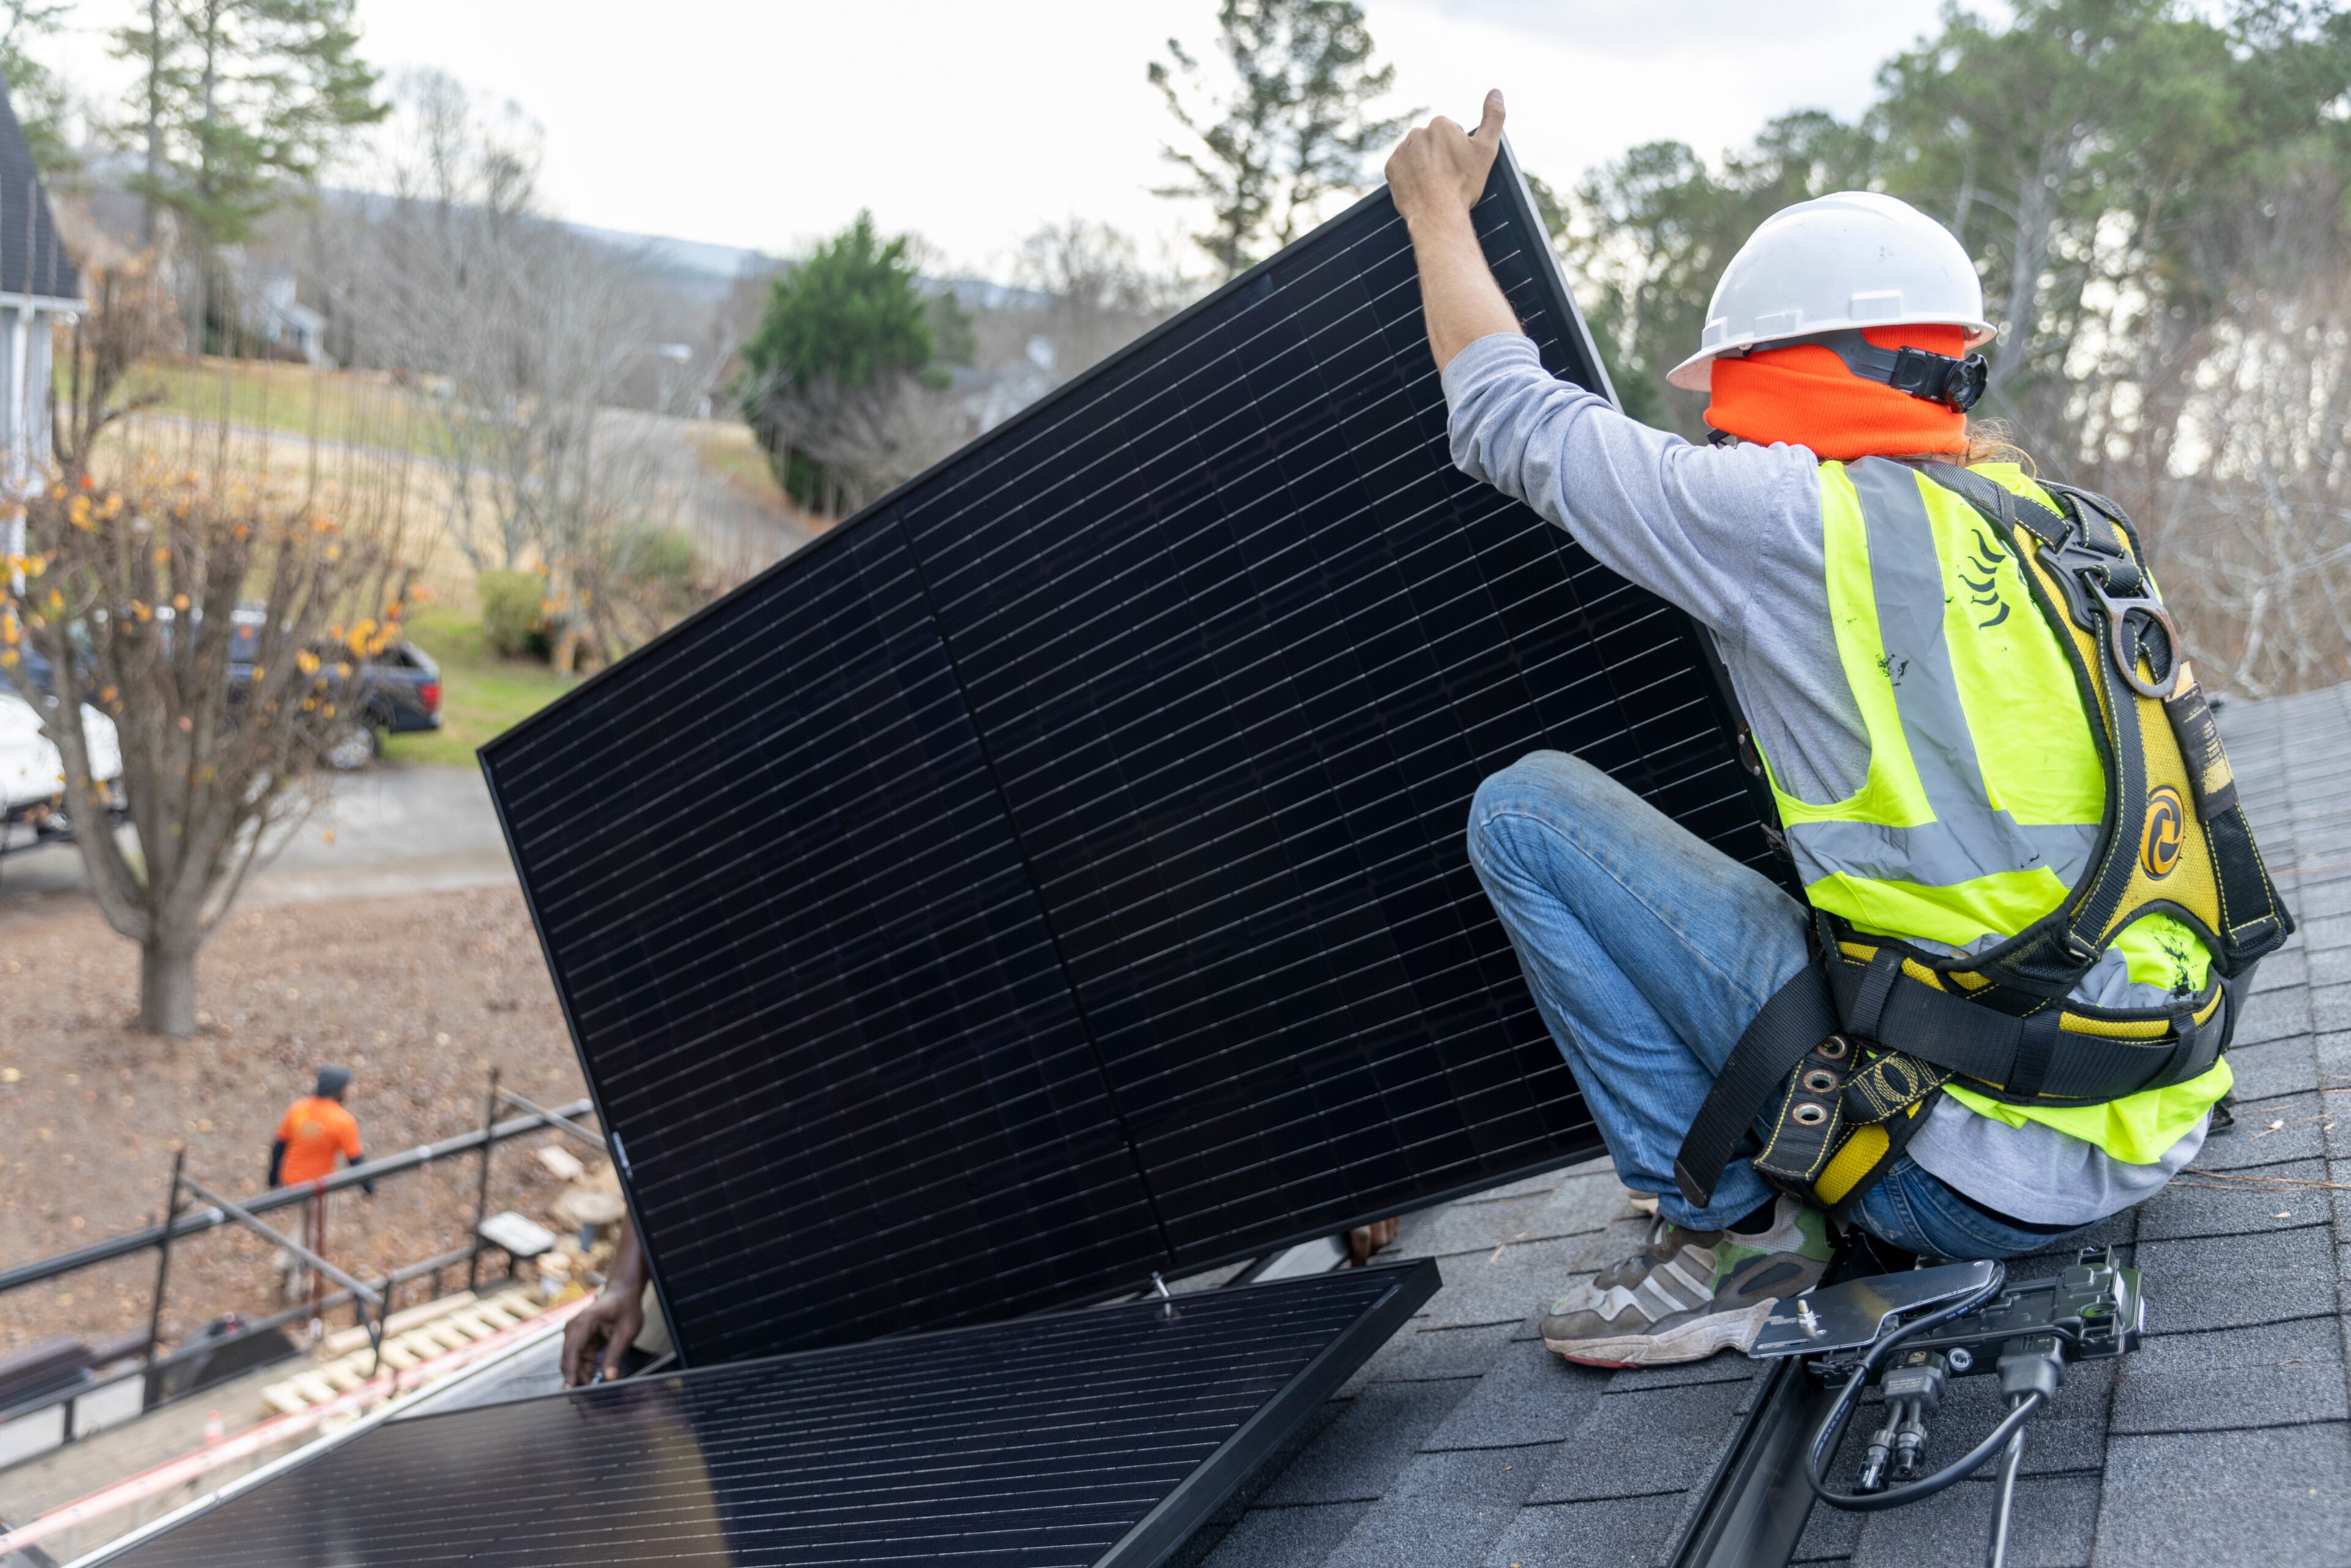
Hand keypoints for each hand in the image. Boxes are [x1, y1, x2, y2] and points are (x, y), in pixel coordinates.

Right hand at [561, 1282, 643, 1386]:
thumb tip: (609, 1377)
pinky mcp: (580, 1340)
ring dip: (580, 1377)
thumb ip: (615, 1354)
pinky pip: (580, 1359)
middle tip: (582, 1401)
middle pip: (569, 1360)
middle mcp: (573, 1329)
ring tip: (588, 1396)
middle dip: (575, 1380)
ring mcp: (575, 1335)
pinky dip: (585, 1371)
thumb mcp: (626, 1331)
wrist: (623, 1292)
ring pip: (573, 1362)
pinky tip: (591, 1383)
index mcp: (583, 1323)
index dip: (571, 1373)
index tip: (570, 1390)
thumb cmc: (625, 1306)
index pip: (572, 1352)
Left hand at [1384, 91, 1504, 229]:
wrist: (1437, 214)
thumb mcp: (1486, 149)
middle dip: (1440, 158)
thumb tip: (1496, 91)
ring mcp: (1402, 150)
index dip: (1459, 154)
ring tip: (1433, 185)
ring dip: (1424, 166)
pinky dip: (1409, 177)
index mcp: (1441, 124)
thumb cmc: (1463, 184)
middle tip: (1448, 179)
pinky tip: (1419, 188)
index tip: (1460, 169)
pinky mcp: (1390, 168)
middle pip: (1433, 144)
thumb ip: (1494, 117)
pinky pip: (1401, 169)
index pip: (1452, 135)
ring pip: (1417, 155)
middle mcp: (1418, 132)